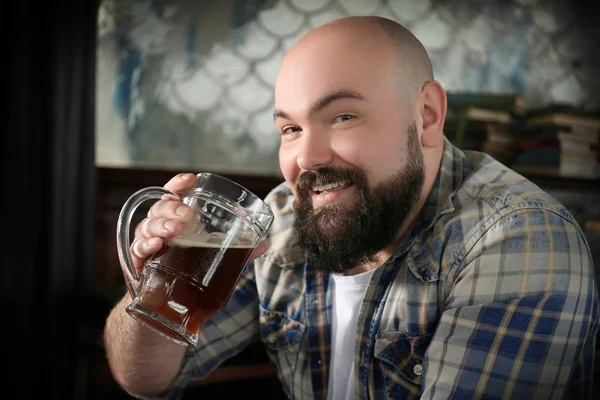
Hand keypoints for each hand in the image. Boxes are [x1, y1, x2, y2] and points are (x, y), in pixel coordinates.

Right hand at [121, 172, 268, 280]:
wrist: (166, 303)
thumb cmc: (189, 271)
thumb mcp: (213, 257)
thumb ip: (237, 250)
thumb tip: (264, 245)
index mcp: (178, 221)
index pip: (174, 195)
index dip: (179, 184)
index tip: (190, 179)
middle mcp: (160, 229)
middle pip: (160, 208)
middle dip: (172, 208)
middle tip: (186, 215)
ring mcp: (148, 244)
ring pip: (147, 226)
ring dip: (160, 226)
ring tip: (174, 231)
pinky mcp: (139, 263)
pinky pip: (137, 250)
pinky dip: (145, 246)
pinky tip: (155, 245)